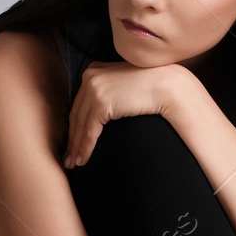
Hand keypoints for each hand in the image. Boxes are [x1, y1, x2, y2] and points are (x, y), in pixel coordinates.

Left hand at [64, 61, 192, 168]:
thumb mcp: (122, 86)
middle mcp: (90, 77)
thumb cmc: (151, 87)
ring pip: (80, 125)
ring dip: (76, 147)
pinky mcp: (101, 102)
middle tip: (68, 158)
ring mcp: (94, 89)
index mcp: (93, 71)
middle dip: (72, 139)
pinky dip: (85, 148)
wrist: (167, 84)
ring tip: (74, 164)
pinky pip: (89, 131)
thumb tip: (101, 113)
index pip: (79, 104)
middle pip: (76, 115)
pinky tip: (82, 160)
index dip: (74, 126)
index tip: (71, 142)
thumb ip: (109, 93)